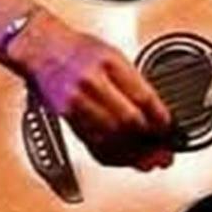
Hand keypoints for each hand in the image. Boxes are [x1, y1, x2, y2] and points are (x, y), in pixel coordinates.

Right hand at [8, 12, 174, 170]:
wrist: (41, 49)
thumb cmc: (78, 49)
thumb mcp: (114, 54)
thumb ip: (134, 81)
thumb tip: (157, 111)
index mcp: (109, 63)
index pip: (142, 97)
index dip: (161, 119)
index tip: (171, 129)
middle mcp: (91, 84)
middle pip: (128, 122)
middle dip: (151, 141)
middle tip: (166, 151)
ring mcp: (77, 104)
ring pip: (111, 139)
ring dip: (134, 155)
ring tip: (151, 162)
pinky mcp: (67, 119)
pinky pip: (93, 144)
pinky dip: (113, 156)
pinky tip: (126, 160)